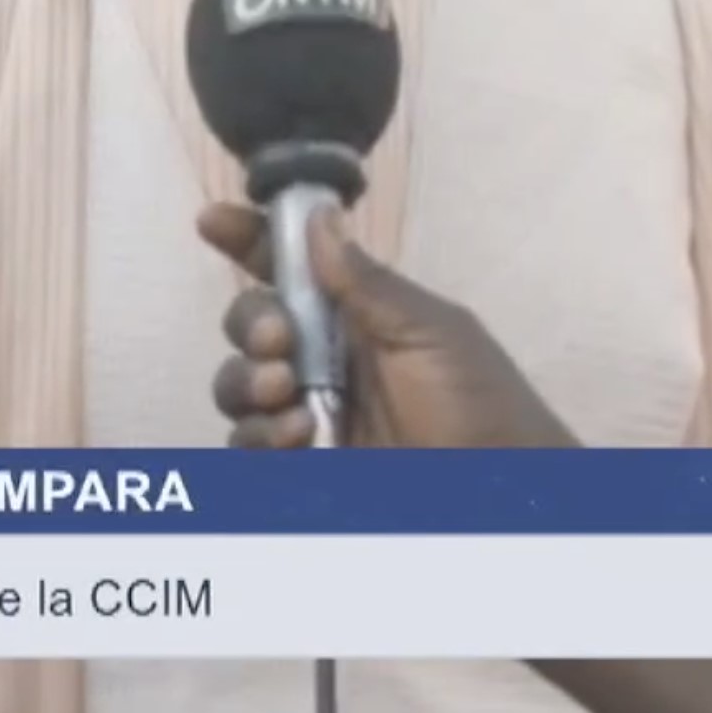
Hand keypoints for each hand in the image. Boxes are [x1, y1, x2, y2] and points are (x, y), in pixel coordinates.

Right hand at [198, 202, 574, 451]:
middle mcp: (324, 358)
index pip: (291, 267)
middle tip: (278, 341)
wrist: (497, 497)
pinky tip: (297, 435)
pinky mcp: (301, 463)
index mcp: (357, 316)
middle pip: (251, 324)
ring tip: (287, 394)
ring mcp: (309, 412)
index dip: (250, 239)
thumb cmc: (479, 403)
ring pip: (239, 384)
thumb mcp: (433, 332)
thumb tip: (316, 215)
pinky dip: (258, 434)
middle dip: (251, 324)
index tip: (214, 221)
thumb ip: (367, 283)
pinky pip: (248, 443)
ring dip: (248, 381)